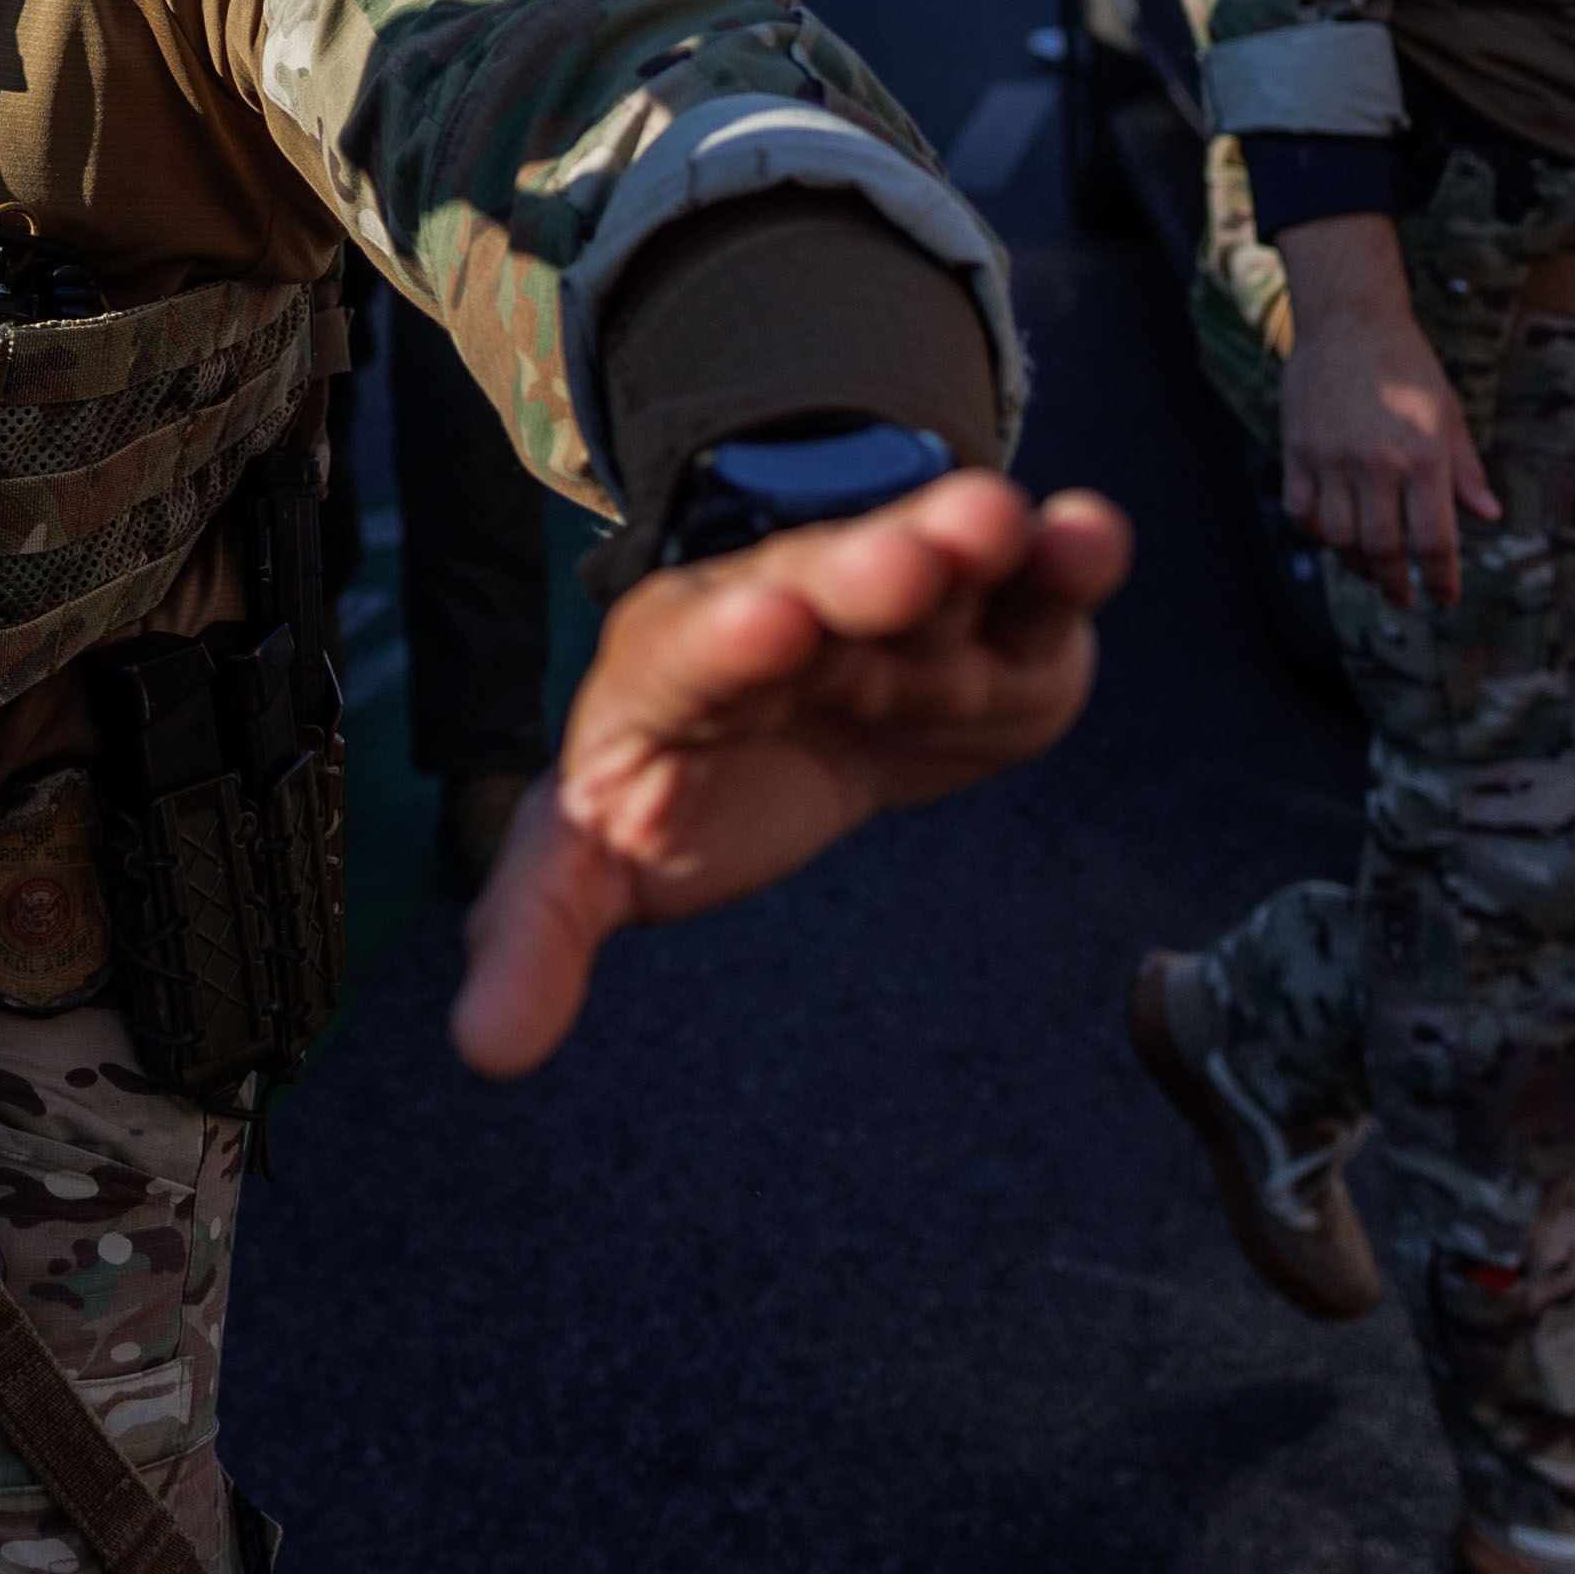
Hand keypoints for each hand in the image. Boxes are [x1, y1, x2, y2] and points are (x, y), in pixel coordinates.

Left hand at [453, 472, 1117, 1077]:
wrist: (781, 730)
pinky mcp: (998, 646)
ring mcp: (896, 621)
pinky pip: (1033, 593)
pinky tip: (1090, 535)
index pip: (693, 652)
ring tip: (1003, 522)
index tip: (761, 626)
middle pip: (822, 590)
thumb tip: (484, 1051)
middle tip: (912, 560)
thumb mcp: (590, 859)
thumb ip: (538, 938)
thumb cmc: (675, 787)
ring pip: (932, 568)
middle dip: (862, 572)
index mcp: (675, 667)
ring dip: (965, 541)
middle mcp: (790, 615)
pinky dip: (1065, 562)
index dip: (729, 641)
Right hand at [1273, 211, 1495, 606]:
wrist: (1349, 321)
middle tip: (1404, 597)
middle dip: (1396, 584)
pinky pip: (1302, 512)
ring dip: (1358, 565)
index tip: (1444, 599)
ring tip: (1372, 572)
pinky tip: (1334, 536)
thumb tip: (1488, 516)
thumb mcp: (1450, 414)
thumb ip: (1465, 471)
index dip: (1441, 580)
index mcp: (1424, 456)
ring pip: (1340, 538)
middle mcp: (1377, 463)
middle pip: (1383, 549)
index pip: (1434, 541)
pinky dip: (1318, 534)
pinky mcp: (1297, 451)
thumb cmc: (1407, 366)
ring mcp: (1331, 458)